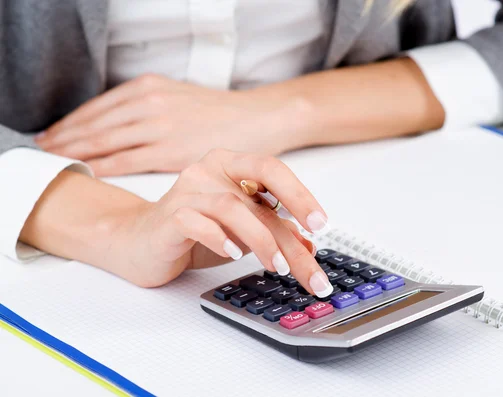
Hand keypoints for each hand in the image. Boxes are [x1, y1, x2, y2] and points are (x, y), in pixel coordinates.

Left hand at [36, 74, 308, 175]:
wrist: (260, 119)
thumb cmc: (224, 113)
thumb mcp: (181, 97)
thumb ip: (151, 107)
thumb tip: (125, 126)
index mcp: (150, 87)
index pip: (99, 106)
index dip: (73, 122)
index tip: (55, 134)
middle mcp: (149, 102)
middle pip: (95, 123)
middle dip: (66, 137)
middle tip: (45, 149)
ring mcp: (158, 125)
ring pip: (104, 140)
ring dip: (75, 152)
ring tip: (56, 162)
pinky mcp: (170, 149)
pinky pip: (125, 160)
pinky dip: (100, 166)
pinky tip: (85, 172)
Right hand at [103, 149, 332, 295]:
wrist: (140, 242)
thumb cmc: (194, 232)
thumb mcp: (242, 232)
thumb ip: (273, 232)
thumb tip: (309, 247)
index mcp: (232, 165)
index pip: (272, 169)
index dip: (299, 194)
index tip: (320, 224)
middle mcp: (210, 170)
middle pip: (258, 198)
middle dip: (288, 235)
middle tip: (308, 264)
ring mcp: (187, 191)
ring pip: (231, 208)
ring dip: (260, 240)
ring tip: (276, 266)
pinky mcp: (169, 215)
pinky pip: (196, 221)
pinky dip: (218, 238)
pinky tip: (233, 255)